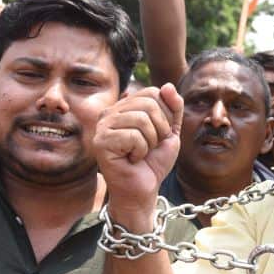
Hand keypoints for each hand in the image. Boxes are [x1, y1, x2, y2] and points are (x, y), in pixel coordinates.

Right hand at [93, 84, 182, 218]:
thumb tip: (167, 85)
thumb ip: (173, 108)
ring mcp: (103, 126)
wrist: (144, 188)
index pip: (153, 92)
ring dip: (151, 142)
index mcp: (125, 106)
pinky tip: (132, 159)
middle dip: (160, 129)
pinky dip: (141, 151)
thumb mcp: (170, 130)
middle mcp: (110, 112)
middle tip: (150, 146)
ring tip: (141, 153)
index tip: (159, 134)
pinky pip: (134, 136)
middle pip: (148, 103)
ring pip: (142, 120)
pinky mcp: (101, 142)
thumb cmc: (153, 161)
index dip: (166, 115)